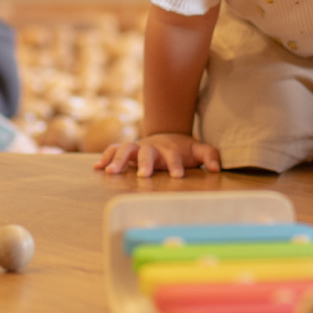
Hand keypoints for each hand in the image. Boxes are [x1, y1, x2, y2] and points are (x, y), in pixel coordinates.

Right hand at [94, 132, 221, 177]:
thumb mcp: (198, 150)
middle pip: (147, 152)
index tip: (177, 176)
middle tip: (144, 175)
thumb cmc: (183, 149)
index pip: (174, 156)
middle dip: (145, 163)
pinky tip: (97, 168)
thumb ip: (209, 156)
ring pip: (126, 149)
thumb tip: (215, 169)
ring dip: (118, 160)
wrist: (166, 136)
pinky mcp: (126, 150)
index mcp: (170, 150)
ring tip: (110, 172)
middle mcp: (152, 148)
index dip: (175, 165)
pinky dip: (105, 157)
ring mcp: (137, 147)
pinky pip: (113, 150)